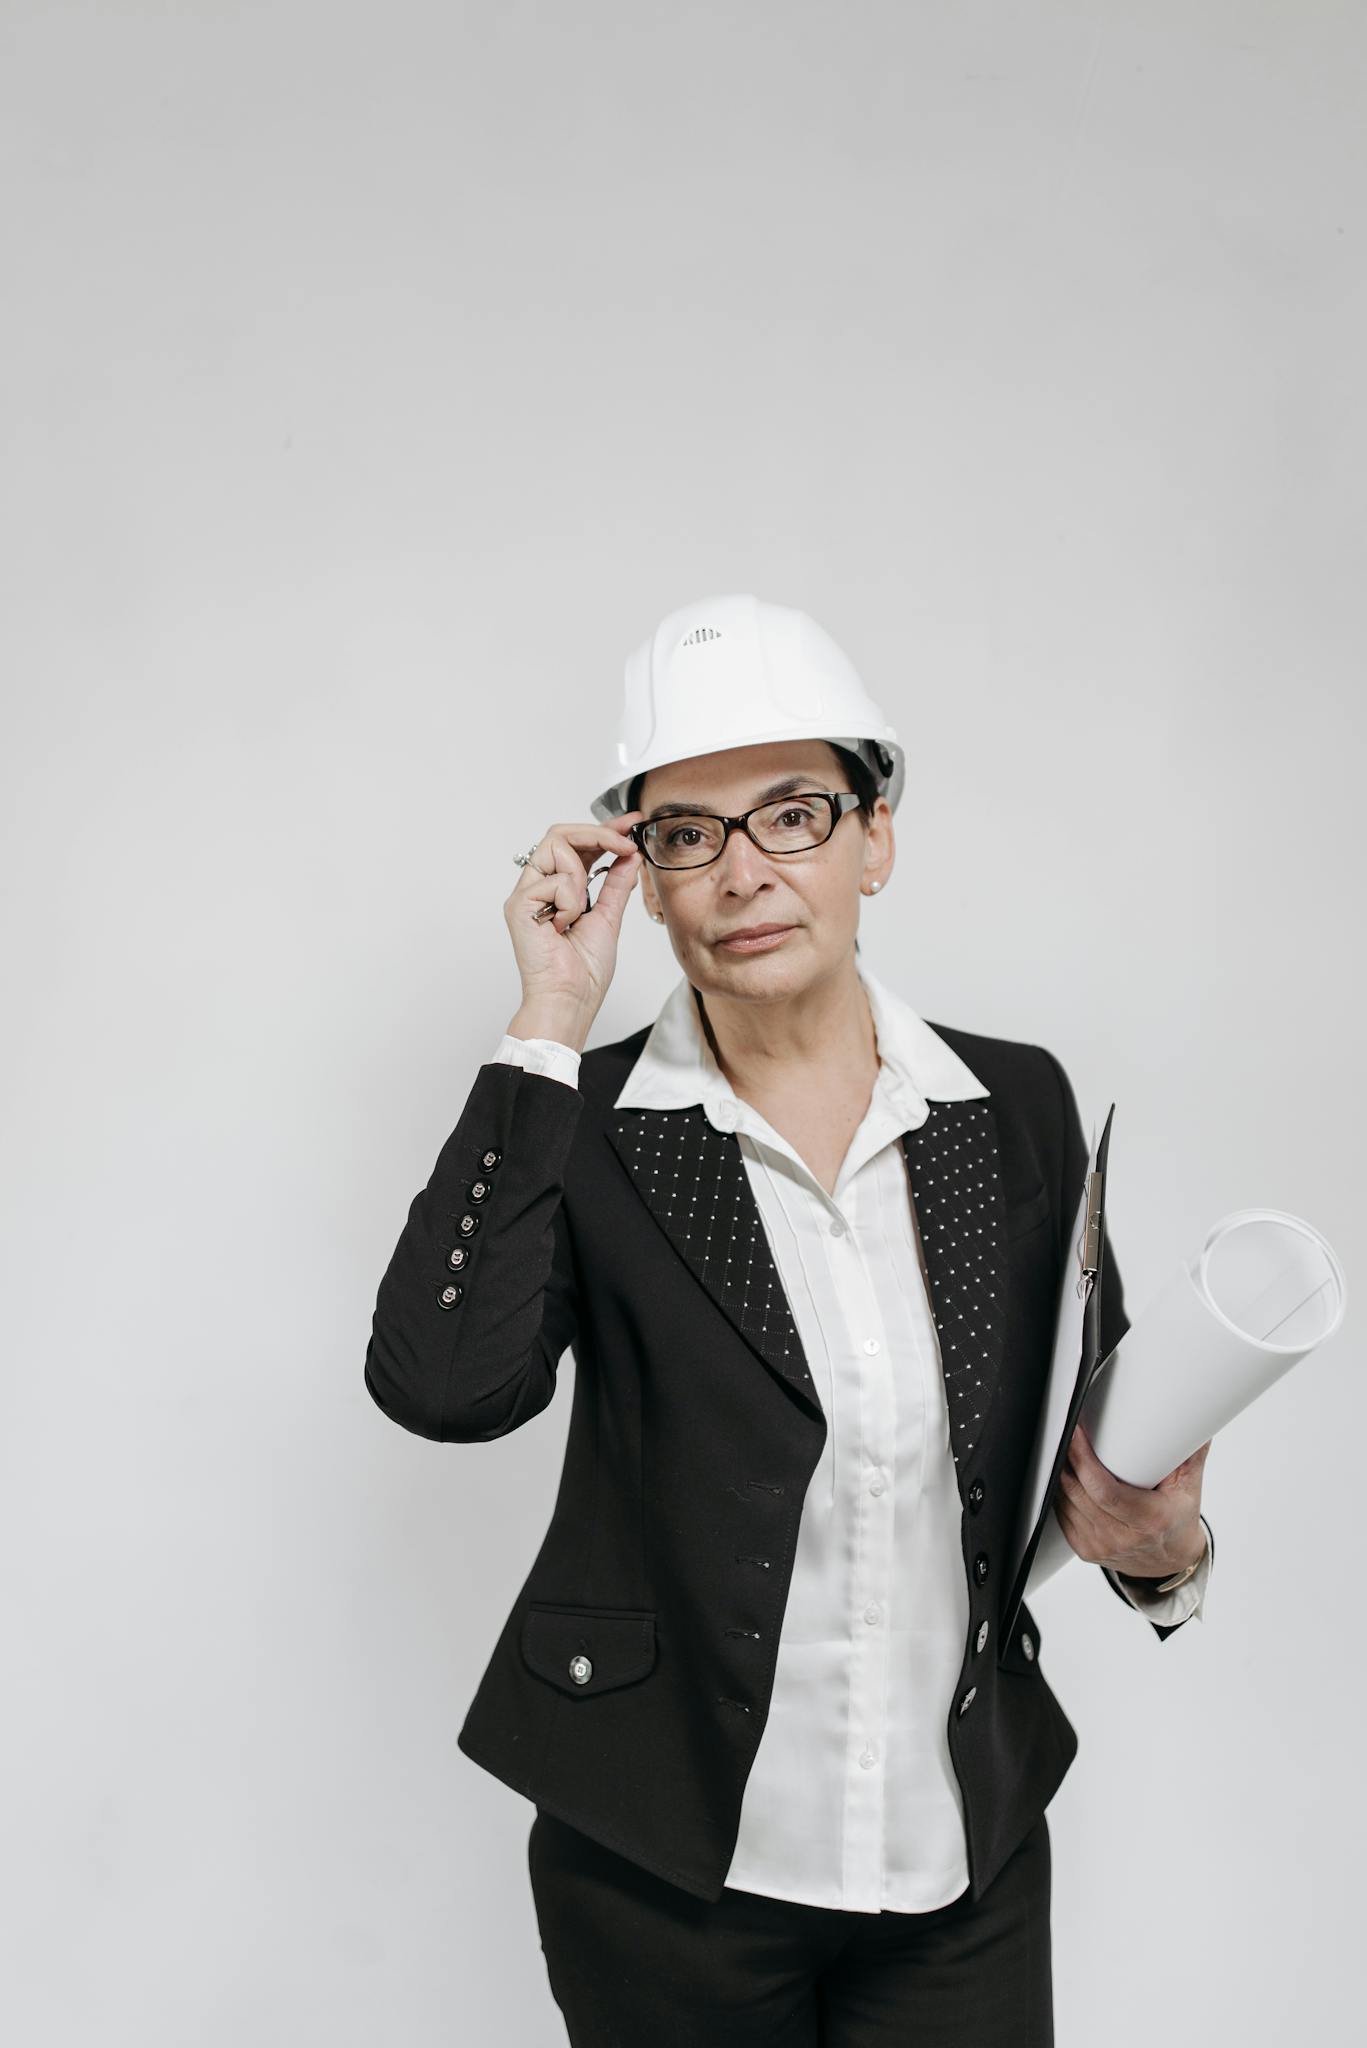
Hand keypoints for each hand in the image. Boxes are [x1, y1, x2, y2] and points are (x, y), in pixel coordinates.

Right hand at [503, 812, 645, 1030]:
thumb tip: (629, 854)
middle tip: (625, 843)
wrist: (570, 1000)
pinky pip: (552, 878)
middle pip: (560, 834)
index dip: (605, 830)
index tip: (632, 822)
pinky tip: (564, 925)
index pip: (576, 845)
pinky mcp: (518, 904)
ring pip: (555, 846)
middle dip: (598, 833)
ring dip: (580, 873)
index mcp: (556, 890)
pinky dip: (570, 900)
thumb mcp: (608, 917)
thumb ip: (616, 884)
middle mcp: (537, 887)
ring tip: (580, 909)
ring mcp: (525, 894)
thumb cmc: (582, 973)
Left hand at [1055, 1420, 1210, 1580]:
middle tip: (1067, 1433)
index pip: (1105, 1491)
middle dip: (1068, 1459)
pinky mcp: (1086, 1550)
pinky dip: (1061, 1493)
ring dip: (1061, 1474)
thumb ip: (1191, 1455)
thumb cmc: (1178, 1521)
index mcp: (1149, 1521)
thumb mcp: (1189, 1488)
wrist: (1171, 1562)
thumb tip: (1194, 1422)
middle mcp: (1122, 1538)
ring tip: (1064, 1450)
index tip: (1077, 1435)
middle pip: (1079, 1492)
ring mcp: (1101, 1547)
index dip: (1084, 1461)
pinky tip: (1065, 1476)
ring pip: (1066, 1502)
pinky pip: (1062, 1516)